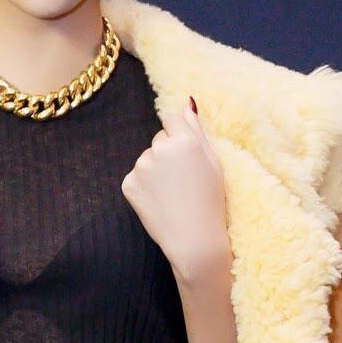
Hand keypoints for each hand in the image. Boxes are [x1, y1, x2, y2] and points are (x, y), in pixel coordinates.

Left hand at [120, 94, 231, 286]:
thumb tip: (186, 102)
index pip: (170, 117)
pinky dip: (145, 187)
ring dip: (155, 171)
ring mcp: (141, 166)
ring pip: (147, 159)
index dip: (178, 135)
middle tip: (182, 181)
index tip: (184, 154)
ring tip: (172, 194)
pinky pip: (136, 177)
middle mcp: (160, 148)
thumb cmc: (210, 201)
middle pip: (158, 139)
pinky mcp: (129, 184)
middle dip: (168, 154)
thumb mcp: (213, 162)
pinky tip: (160, 202)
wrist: (194, 240)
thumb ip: (197, 130)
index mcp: (184, 140)